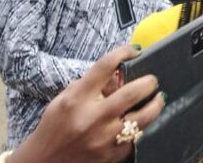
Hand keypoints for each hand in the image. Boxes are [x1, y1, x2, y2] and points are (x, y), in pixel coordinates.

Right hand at [11, 45, 164, 162]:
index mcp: (76, 100)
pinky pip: (136, 137)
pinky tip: (141, 120)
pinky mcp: (111, 155)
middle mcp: (91, 119)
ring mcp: (103, 139)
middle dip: (149, 82)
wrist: (43, 162)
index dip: (124, 52)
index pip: (104, 67)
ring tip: (159, 97)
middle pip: (132, 93)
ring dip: (156, 104)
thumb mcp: (66, 99)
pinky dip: (142, 126)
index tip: (135, 50)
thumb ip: (91, 84)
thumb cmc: (55, 126)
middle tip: (153, 80)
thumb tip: (120, 71)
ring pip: (143, 118)